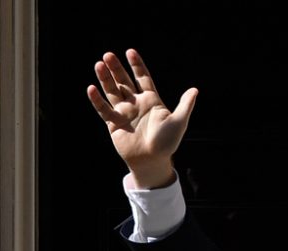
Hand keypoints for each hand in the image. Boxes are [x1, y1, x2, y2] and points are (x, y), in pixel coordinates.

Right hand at [86, 49, 197, 187]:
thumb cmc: (167, 143)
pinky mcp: (113, 124)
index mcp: (151, 100)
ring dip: (105, 79)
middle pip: (124, 82)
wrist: (152, 161)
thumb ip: (185, 105)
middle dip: (117, 69)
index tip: (130, 51)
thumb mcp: (178, 122)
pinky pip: (104, 109)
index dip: (137, 65)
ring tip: (99, 64)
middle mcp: (136, 104)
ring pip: (112, 92)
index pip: (143, 78)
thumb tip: (195, 90)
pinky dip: (97, 100)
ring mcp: (124, 112)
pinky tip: (92, 88)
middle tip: (108, 55)